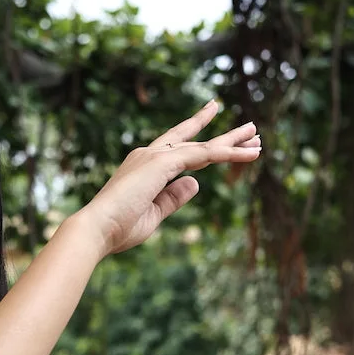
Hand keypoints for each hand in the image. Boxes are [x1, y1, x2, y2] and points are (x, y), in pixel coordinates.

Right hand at [75, 101, 260, 257]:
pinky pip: (204, 154)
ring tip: (257, 136)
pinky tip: (249, 154)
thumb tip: (196, 184)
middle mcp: (149, 155)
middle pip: (193, 139)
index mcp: (143, 167)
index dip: (196, 136)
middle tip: (248, 127)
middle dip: (221, 133)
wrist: (96, 229)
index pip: (176, 147)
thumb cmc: (118, 229)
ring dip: (232, 141)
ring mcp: (156, 156)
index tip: (211, 125)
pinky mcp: (163, 162)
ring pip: (203, 145)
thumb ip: (174, 198)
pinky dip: (227, 153)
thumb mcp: (154, 214)